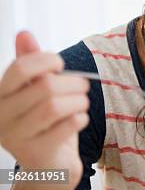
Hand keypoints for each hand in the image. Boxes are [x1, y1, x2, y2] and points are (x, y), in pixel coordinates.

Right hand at [0, 31, 89, 188]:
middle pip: (45, 86)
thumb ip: (29, 62)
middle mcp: (2, 116)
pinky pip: (66, 126)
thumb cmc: (45, 120)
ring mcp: (16, 137)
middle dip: (73, 82)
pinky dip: (79, 118)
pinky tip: (79, 118)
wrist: (49, 163)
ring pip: (55, 106)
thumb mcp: (36, 88)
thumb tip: (23, 33)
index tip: (60, 64)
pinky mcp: (35, 153)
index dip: (46, 60)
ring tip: (83, 101)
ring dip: (79, 100)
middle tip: (83, 86)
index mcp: (0, 95)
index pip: (20, 68)